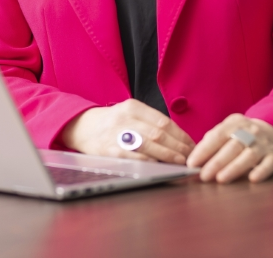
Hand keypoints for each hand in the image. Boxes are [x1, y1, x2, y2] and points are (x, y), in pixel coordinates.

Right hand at [60, 99, 195, 164]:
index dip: (181, 135)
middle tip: (191, 156)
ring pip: (150, 144)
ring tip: (180, 162)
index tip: (192, 144)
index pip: (164, 121)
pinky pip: (133, 156)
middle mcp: (125, 118)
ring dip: (169, 155)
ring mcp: (116, 134)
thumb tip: (179, 138)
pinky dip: (149, 161)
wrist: (80, 127)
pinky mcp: (109, 150)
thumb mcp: (129, 114)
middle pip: (159, 133)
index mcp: (133, 107)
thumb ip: (150, 121)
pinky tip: (160, 166)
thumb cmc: (111, 123)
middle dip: (179, 147)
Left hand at [187, 114, 272, 182]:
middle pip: (232, 146)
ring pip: (249, 156)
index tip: (192, 163)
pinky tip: (252, 179)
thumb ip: (211, 141)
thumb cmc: (242, 134)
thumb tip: (194, 159)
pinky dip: (261, 171)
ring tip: (221, 179)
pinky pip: (269, 164)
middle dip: (216, 162)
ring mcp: (264, 144)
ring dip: (234, 168)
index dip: (204, 150)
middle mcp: (251, 132)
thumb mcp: (227, 130)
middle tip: (203, 176)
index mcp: (235, 123)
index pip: (218, 135)